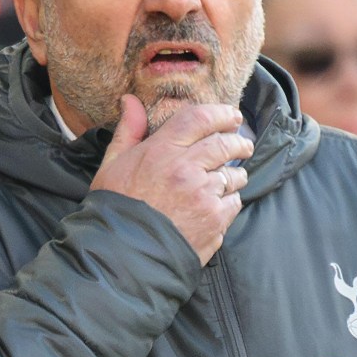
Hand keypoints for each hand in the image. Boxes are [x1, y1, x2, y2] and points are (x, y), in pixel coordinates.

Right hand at [91, 95, 253, 264]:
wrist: (124, 256)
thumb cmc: (115, 208)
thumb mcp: (113, 165)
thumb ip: (129, 130)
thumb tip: (130, 100)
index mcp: (161, 151)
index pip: (200, 118)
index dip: (221, 113)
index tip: (232, 116)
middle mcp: (186, 168)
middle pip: (225, 143)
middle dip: (239, 141)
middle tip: (243, 144)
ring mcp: (204, 194)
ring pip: (234, 174)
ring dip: (235, 175)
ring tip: (231, 178)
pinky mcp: (215, 219)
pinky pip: (234, 202)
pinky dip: (230, 201)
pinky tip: (220, 204)